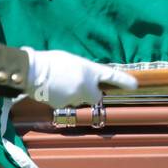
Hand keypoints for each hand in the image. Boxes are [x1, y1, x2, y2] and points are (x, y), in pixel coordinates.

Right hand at [22, 48, 138, 106]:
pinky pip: (66, 105)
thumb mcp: (72, 61)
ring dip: (73, 96)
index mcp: (89, 70)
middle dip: (91, 94)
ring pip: (79, 101)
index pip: (111, 76)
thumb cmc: (52, 62)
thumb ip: (83, 72)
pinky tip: (51, 90)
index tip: (135, 86)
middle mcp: (86, 85)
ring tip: (58, 83)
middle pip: (96, 97)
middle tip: (78, 85)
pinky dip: (61, 99)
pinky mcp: (64, 106)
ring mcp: (75, 97)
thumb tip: (86, 80)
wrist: (32, 71)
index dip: (124, 81)